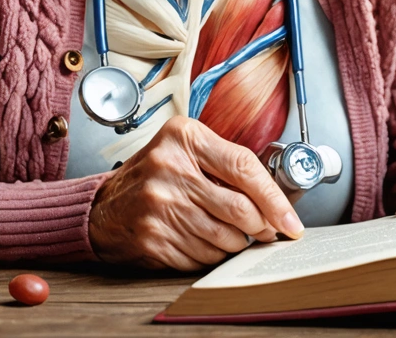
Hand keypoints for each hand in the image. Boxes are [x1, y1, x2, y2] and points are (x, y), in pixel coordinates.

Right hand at [88, 116, 303, 270]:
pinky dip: (213, 256)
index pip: (244, 167)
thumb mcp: (186, 149)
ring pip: (224, 238)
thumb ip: (226, 164)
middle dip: (262, 226)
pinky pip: (202, 257)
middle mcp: (171, 168)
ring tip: (234, 235)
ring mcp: (159, 205)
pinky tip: (206, 244)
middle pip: (239, 208)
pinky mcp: (152, 238)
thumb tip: (274, 199)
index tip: (291, 220)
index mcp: (185, 137)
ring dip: (238, 243)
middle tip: (268, 230)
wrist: (104, 207)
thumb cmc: (156, 174)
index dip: (274, 198)